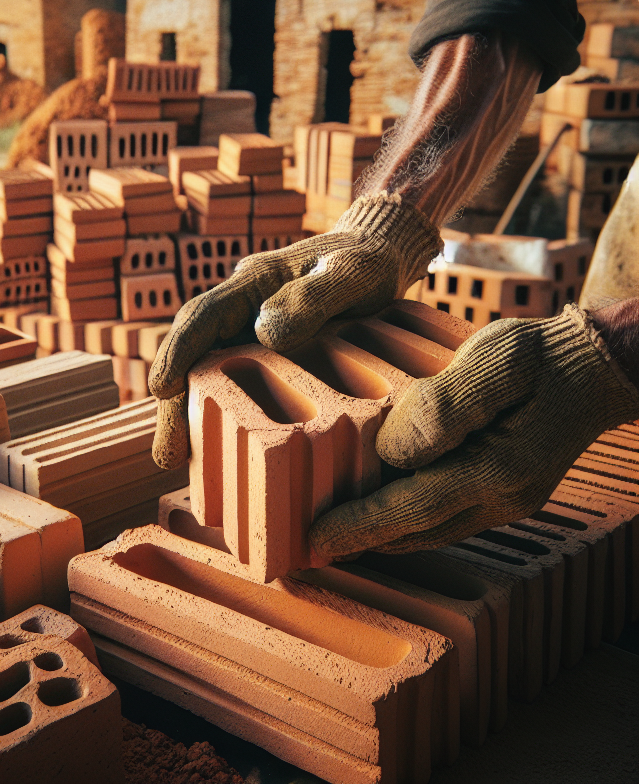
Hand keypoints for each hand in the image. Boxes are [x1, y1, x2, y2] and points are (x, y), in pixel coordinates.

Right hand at [148, 193, 442, 468]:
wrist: (380, 255)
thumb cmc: (368, 260)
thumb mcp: (351, 273)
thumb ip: (312, 297)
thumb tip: (265, 333)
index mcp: (253, 282)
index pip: (202, 315)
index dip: (177, 351)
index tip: (161, 390)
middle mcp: (242, 307)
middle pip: (194, 352)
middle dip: (174, 401)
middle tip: (168, 452)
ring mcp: (251, 330)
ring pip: (209, 371)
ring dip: (191, 412)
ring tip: (178, 458)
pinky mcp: (268, 353)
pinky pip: (237, 382)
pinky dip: (223, 410)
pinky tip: (220, 444)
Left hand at [308, 306, 638, 559]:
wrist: (595, 367)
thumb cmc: (541, 357)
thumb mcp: (495, 361)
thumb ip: (444, 406)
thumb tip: (392, 450)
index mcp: (496, 469)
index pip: (412, 508)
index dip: (360, 525)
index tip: (315, 536)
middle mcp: (501, 498)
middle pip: (416, 530)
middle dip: (359, 540)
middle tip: (305, 543)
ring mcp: (505, 500)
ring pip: (430, 530)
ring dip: (381, 535)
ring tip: (331, 534)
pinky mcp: (503, 492)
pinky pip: (444, 516)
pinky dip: (406, 520)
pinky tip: (380, 511)